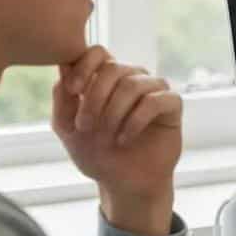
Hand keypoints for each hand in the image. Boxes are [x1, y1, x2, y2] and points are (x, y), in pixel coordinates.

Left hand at [51, 46, 182, 235]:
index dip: (84, 65)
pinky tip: (125, 139)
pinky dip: (135, 121)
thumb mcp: (67, 128)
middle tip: (84, 126)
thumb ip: (62, 98)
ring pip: (133, 84)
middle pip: (114, 68)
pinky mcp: (172, 105)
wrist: (124, 183)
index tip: (73, 90)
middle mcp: (131, 78)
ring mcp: (154, 89)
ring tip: (107, 137)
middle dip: (95, 98)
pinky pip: (155, 101)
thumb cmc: (97, 154)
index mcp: (106, 79)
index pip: (98, 52)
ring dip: (113, 113)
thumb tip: (63, 65)